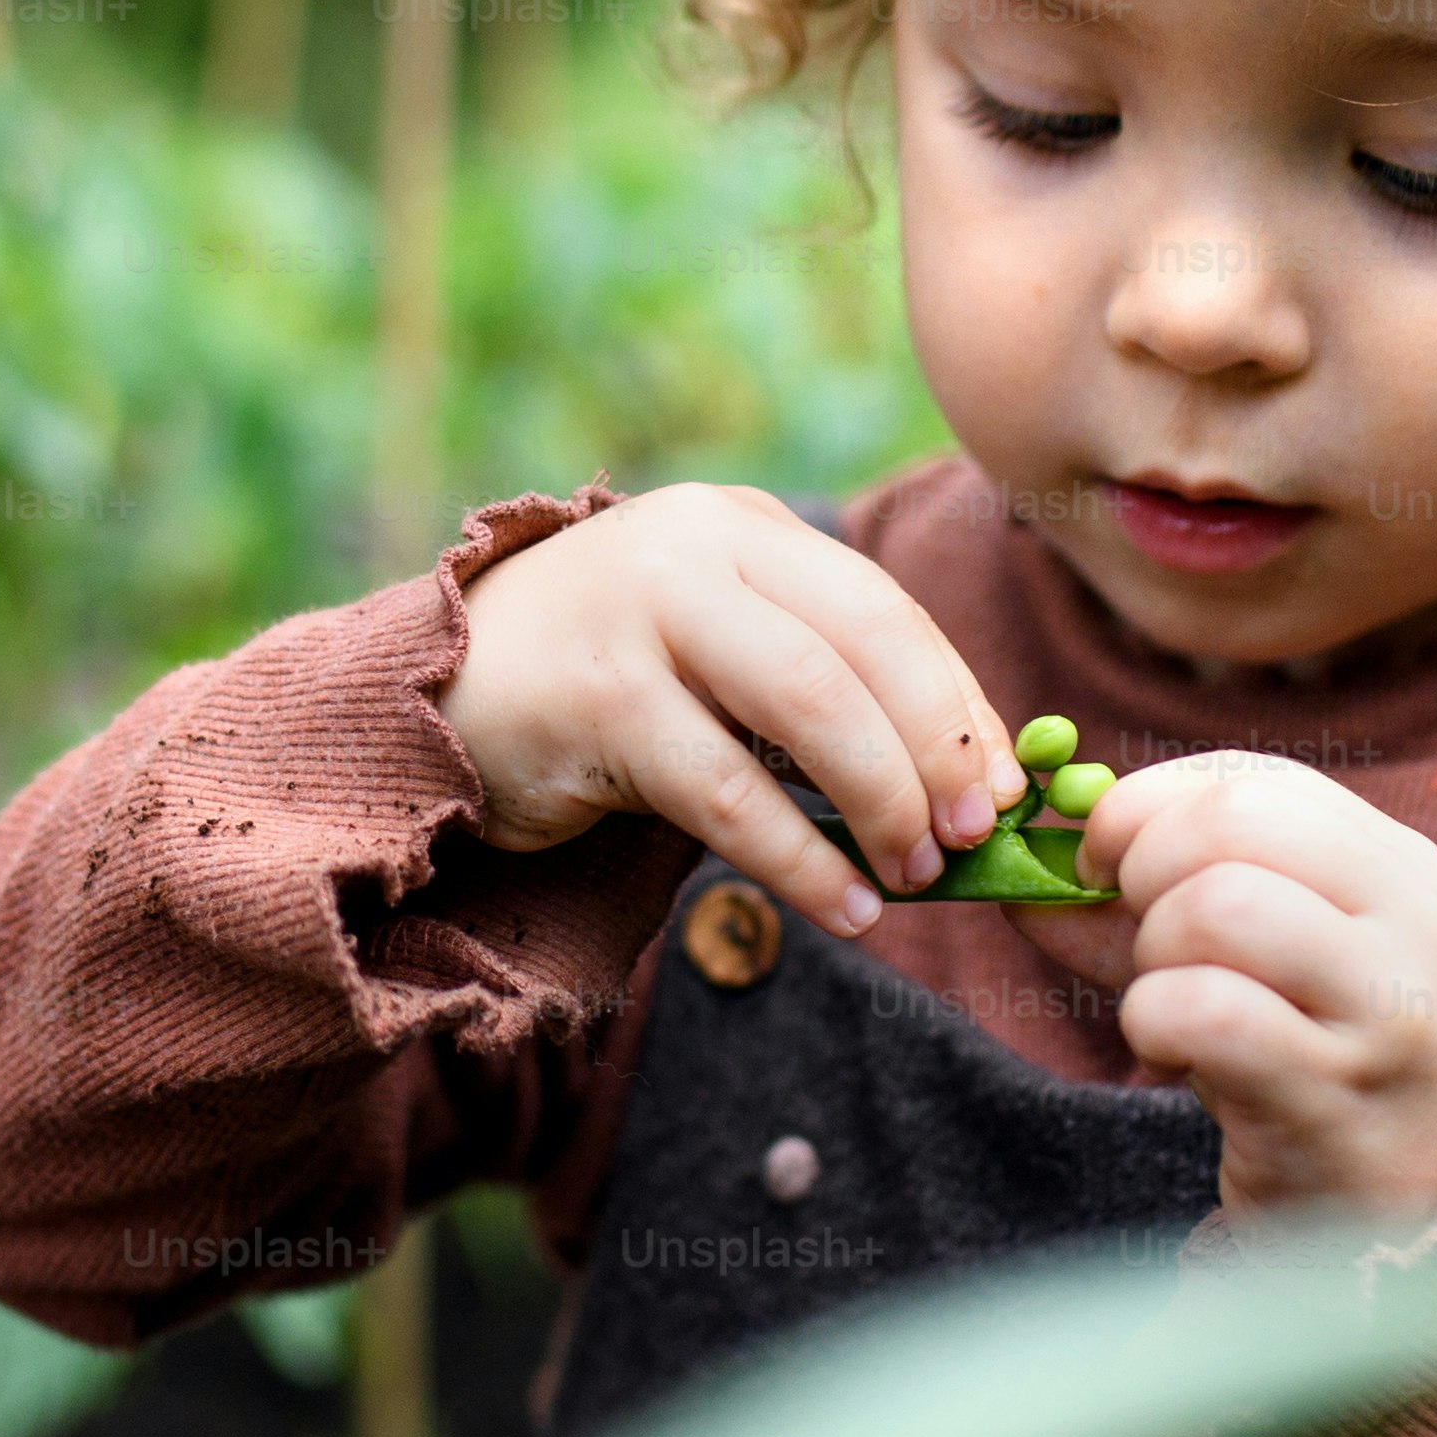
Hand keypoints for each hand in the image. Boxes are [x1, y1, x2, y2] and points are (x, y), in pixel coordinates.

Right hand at [434, 486, 1027, 939]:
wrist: (430, 699)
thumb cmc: (597, 692)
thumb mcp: (713, 659)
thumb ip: (814, 688)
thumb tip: (962, 782)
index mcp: (741, 526)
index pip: (884, 606)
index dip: (958, 701)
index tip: (1006, 790)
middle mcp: (697, 545)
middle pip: (865, 640)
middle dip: (939, 746)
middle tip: (973, 836)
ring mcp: (643, 611)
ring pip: (809, 704)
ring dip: (883, 801)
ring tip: (915, 877)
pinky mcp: (598, 695)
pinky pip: (729, 791)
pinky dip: (802, 860)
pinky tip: (843, 909)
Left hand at [1008, 754, 1436, 1220]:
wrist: (1411, 1208)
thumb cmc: (1315, 1065)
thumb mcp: (1259, 963)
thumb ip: (1147, 907)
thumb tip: (1022, 873)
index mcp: (1397, 869)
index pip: (1253, 782)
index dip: (1147, 806)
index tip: (1104, 864)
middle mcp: (1409, 927)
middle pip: (1228, 826)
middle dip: (1142, 872)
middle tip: (1137, 939)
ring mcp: (1383, 1013)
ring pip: (1216, 908)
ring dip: (1150, 954)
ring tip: (1166, 1004)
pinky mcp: (1334, 1096)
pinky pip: (1205, 1013)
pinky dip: (1153, 1023)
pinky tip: (1172, 1056)